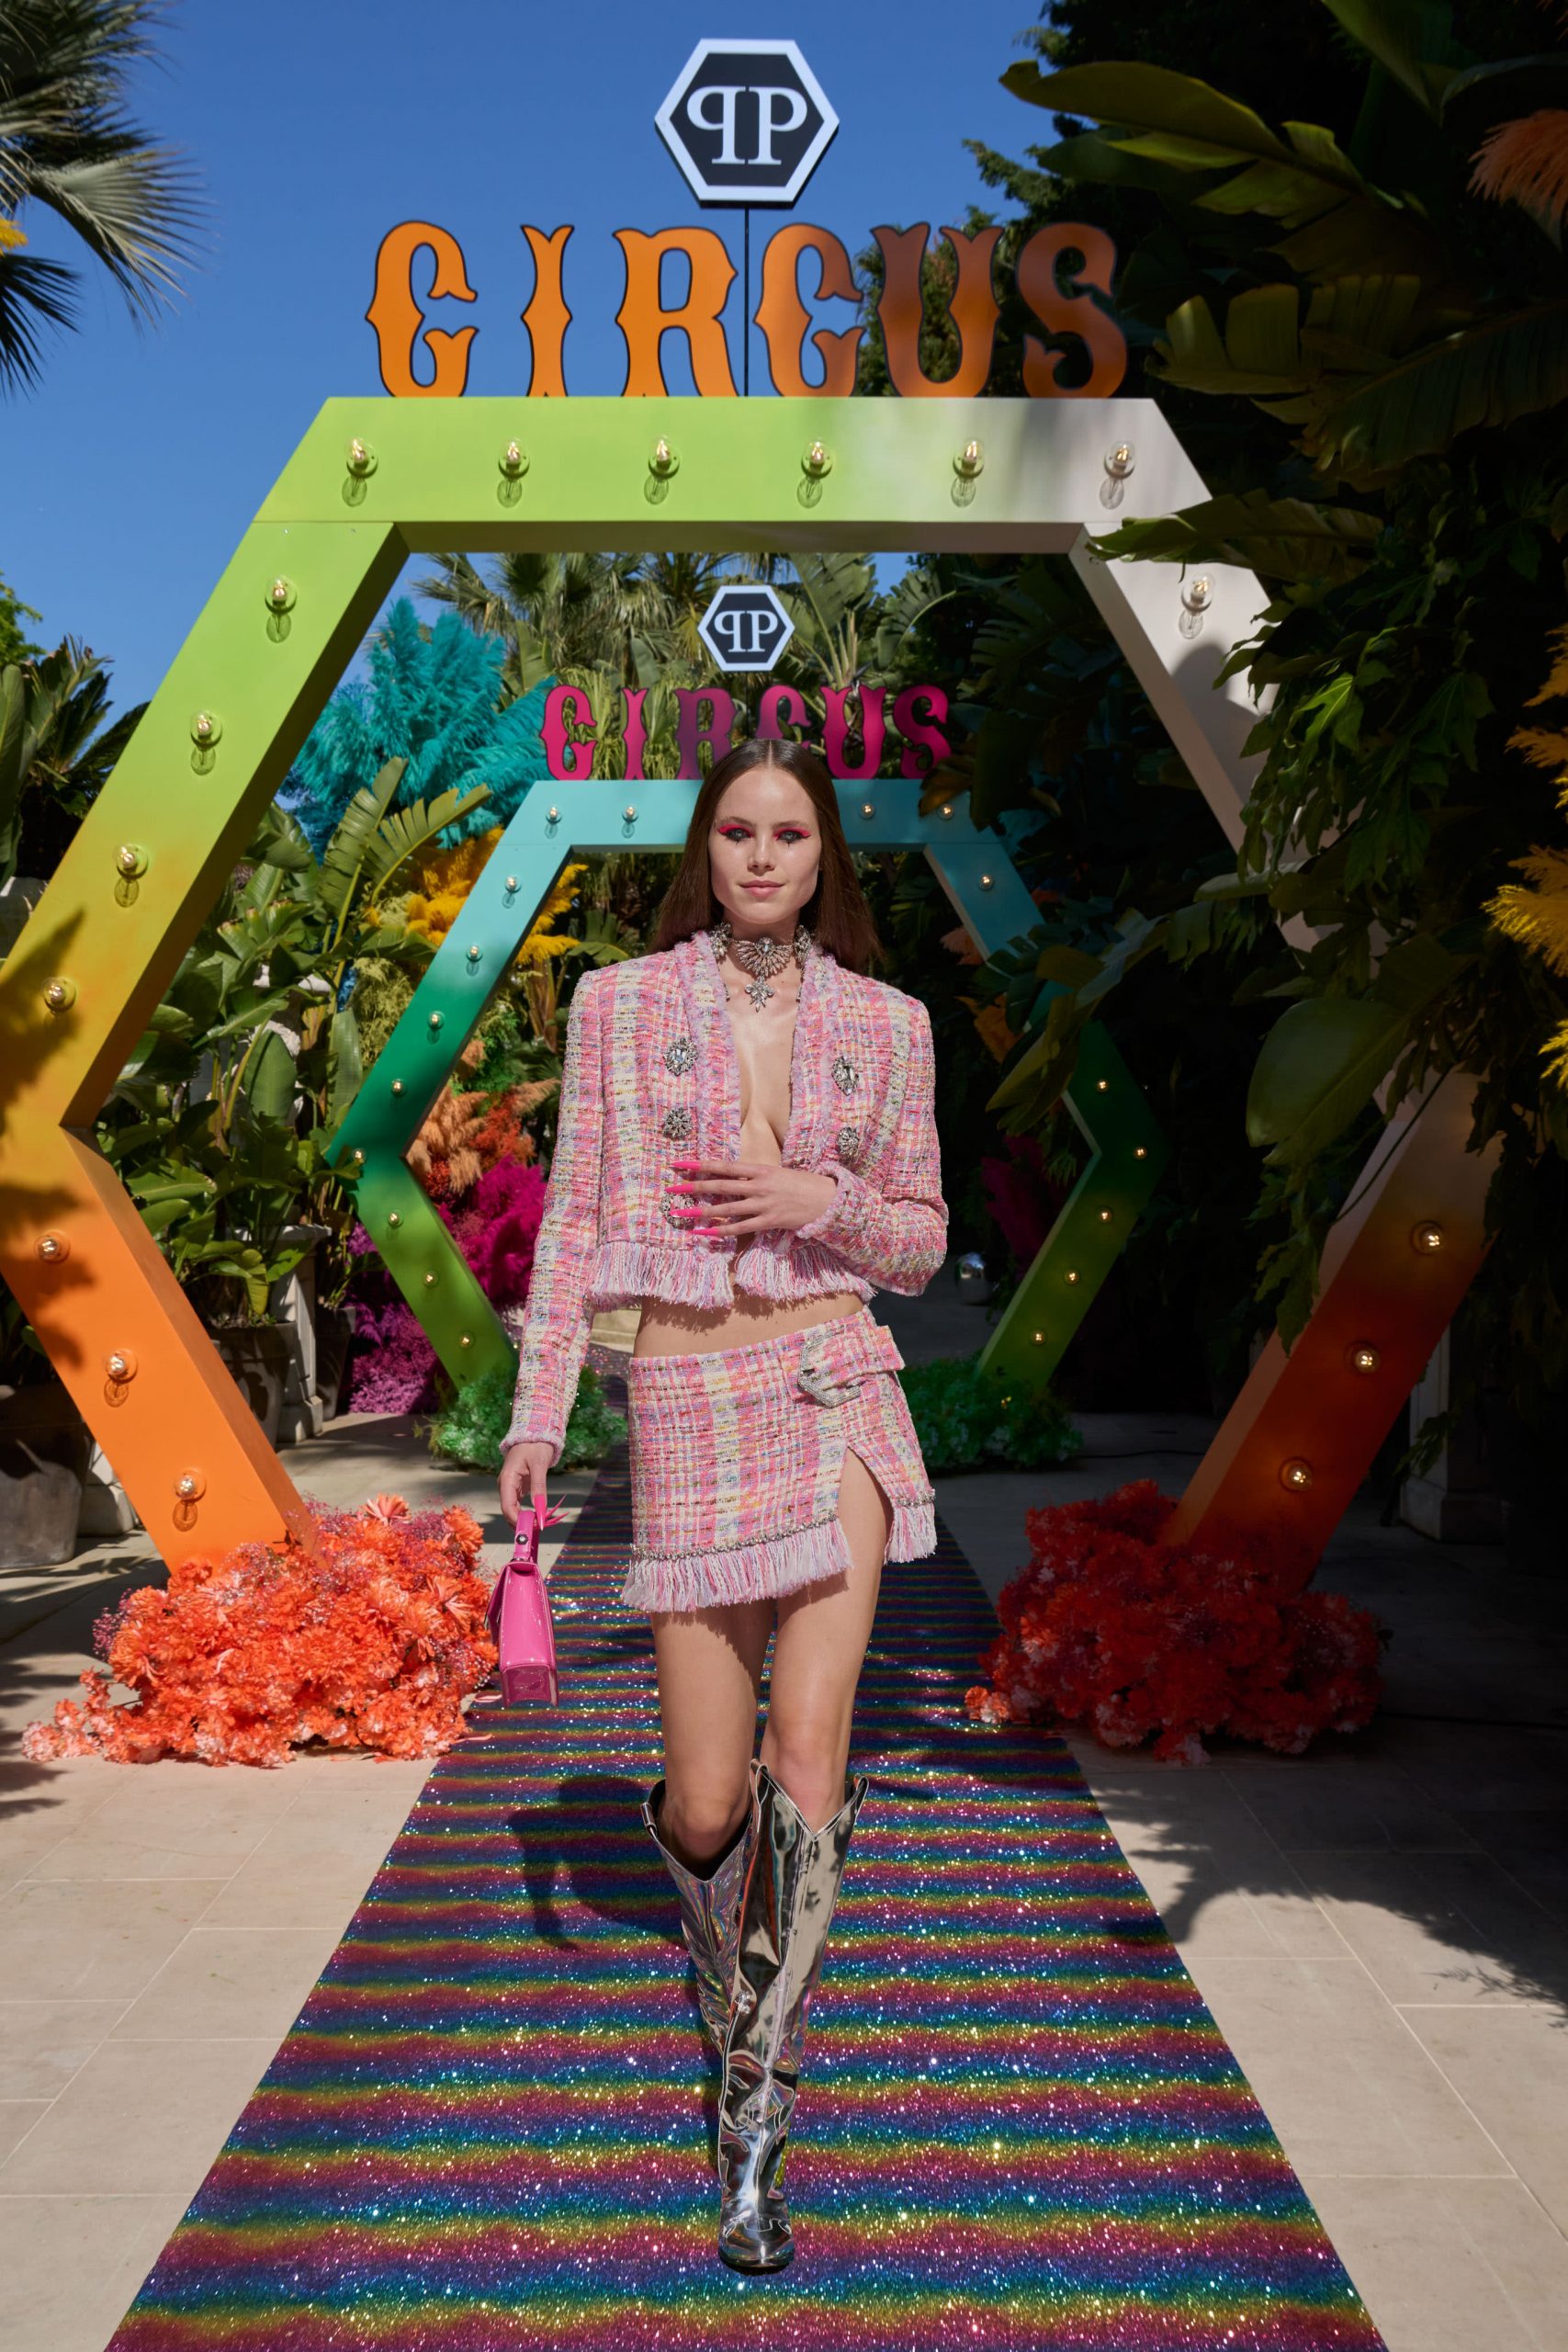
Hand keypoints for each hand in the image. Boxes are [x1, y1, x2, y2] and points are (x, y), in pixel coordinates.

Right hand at [499, 1442, 551, 1525]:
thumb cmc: (535, 1446)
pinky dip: (526, 1513)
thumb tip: (541, 1511)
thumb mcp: (539, 1465)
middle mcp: (505, 1485)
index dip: (518, 1521)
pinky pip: (518, 1504)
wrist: (534, 1432)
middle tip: (537, 1530)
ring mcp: (510, 1487)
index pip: (507, 1507)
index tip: (532, 1528)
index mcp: (507, 1480)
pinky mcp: (517, 1487)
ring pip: (513, 1509)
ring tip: (538, 1527)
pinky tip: (536, 1519)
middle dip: (521, 1523)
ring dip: (523, 1520)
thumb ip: (539, 1488)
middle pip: (508, 1511)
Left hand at [666, 1156, 837, 1237]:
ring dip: (702, 1211)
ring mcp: (763, 1204)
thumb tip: (732, 1177)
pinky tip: (704, 1233)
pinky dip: (721, 1231)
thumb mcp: (777, 1172)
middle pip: (719, 1186)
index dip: (700, 1164)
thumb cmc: (802, 1183)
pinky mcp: (768, 1221)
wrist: (827, 1199)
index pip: (724, 1165)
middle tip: (672, 1188)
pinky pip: (740, 1228)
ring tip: (681, 1214)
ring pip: (726, 1208)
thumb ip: (754, 1176)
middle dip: (693, 1187)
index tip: (680, 1164)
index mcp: (760, 1169)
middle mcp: (758, 1185)